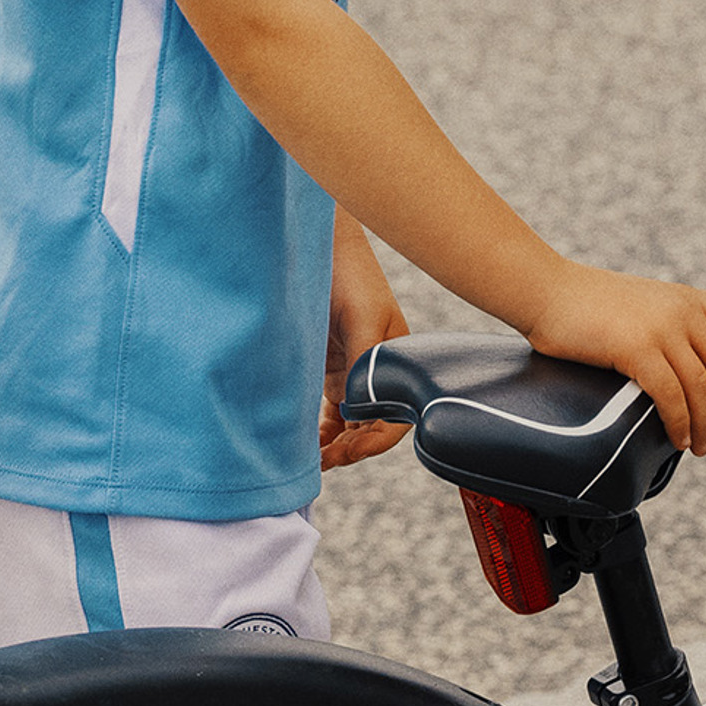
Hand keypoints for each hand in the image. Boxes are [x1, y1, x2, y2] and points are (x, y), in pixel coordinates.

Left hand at [319, 225, 413, 470]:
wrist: (313, 244)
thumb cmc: (346, 272)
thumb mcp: (362, 316)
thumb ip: (364, 364)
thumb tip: (356, 410)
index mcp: (398, 358)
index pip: (396, 416)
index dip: (375, 442)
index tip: (349, 453)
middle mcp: (378, 369)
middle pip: (373, 425)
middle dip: (352, 449)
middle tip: (326, 461)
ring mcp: (353, 370)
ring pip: (351, 422)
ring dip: (337, 445)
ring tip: (314, 459)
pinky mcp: (329, 368)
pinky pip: (331, 411)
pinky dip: (322, 431)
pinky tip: (308, 442)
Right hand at [521, 268, 705, 455]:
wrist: (545, 290)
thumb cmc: (584, 304)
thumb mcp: (640, 306)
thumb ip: (666, 328)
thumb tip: (678, 371)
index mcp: (686, 298)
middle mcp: (680, 311)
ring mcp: (659, 329)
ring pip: (703, 385)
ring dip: (705, 423)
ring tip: (699, 446)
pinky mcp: (634, 350)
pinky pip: (670, 395)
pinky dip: (679, 422)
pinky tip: (676, 438)